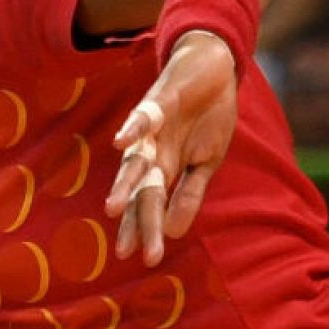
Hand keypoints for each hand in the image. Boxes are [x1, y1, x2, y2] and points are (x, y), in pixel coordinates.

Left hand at [104, 31, 236, 266]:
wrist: (215, 69)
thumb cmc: (208, 117)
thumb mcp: (206, 162)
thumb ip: (189, 193)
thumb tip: (174, 231)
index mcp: (165, 167)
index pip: (150, 203)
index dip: (144, 228)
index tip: (141, 259)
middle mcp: (152, 150)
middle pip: (141, 189)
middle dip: (136, 219)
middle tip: (125, 251)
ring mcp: (152, 127)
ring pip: (135, 159)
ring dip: (124, 183)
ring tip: (113, 209)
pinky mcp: (158, 101)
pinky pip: (142, 116)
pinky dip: (132, 128)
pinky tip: (120, 142)